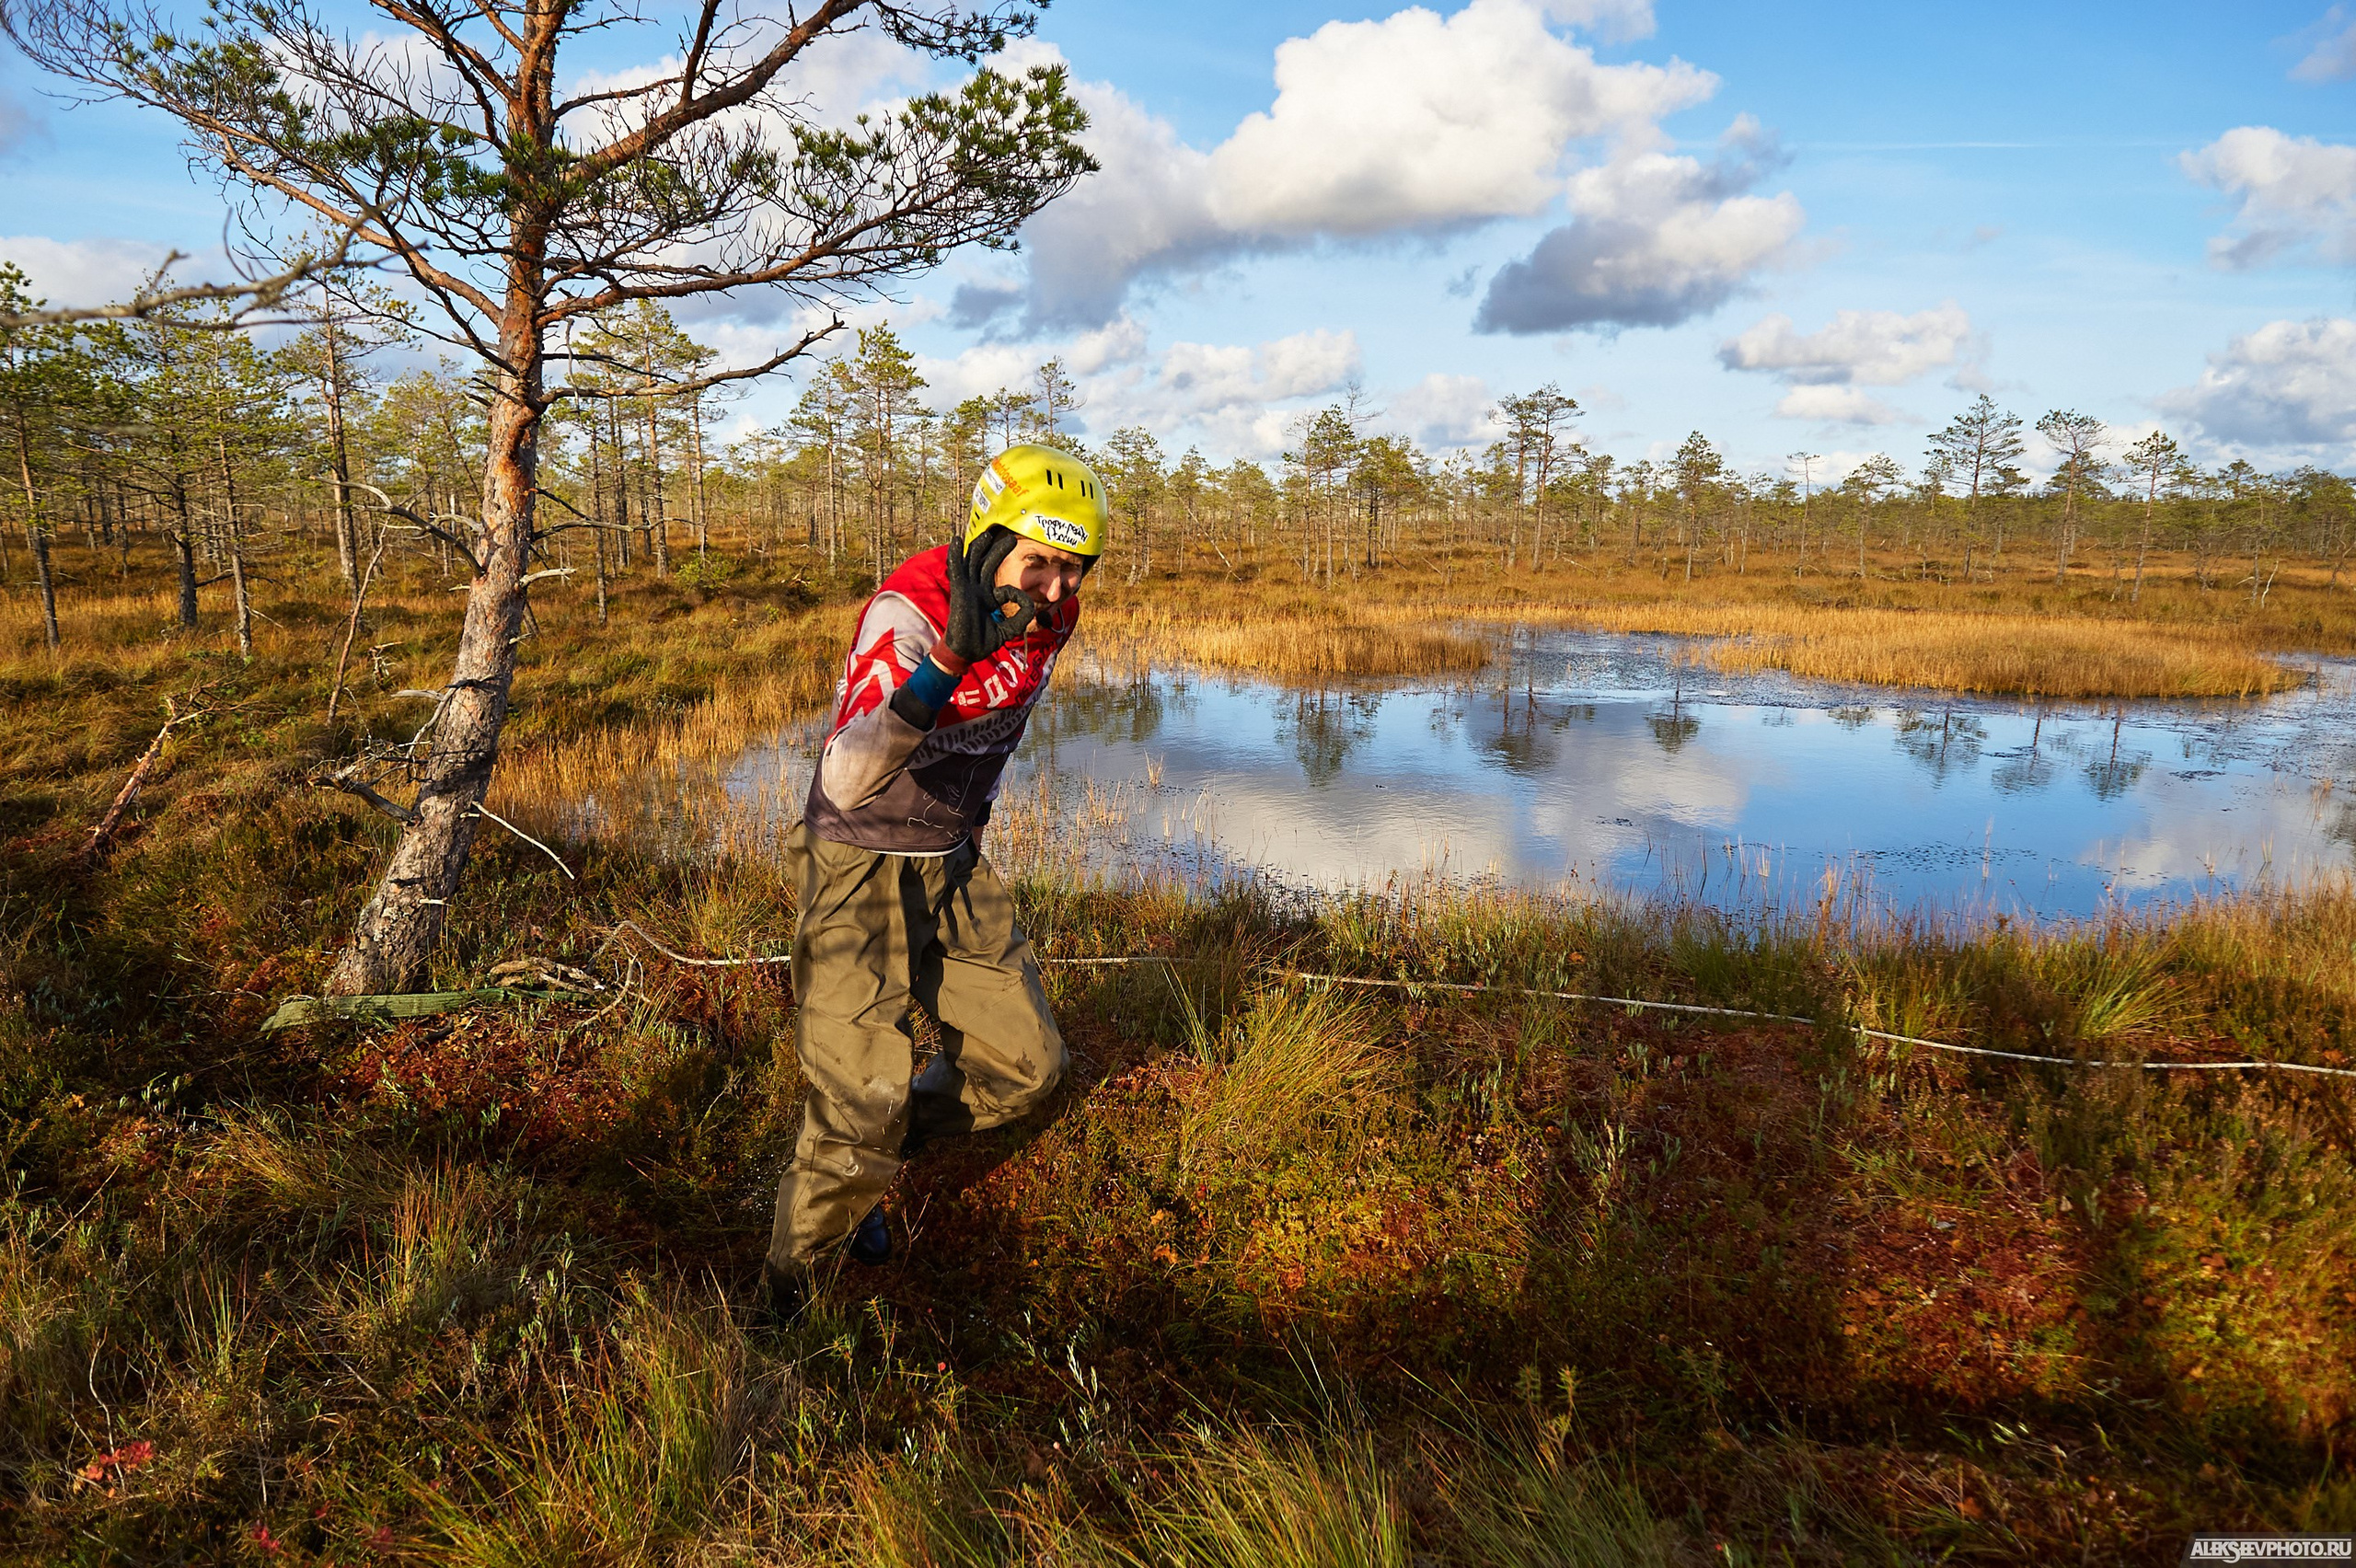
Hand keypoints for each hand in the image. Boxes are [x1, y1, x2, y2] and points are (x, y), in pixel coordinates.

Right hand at [941, 525, 1036, 666]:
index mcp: (989, 599)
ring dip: (979, 548)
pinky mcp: (959, 590)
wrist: (965, 652)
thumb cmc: (982, 643)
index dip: (1018, 596)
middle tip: (1012, 539)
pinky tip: (956, 541)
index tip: (1026, 605)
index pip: (1007, 589)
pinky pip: (957, 569)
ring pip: (974, 563)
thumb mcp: (1008, 629)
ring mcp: (968, 589)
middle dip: (999, 552)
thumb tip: (1031, 604)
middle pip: (988, 566)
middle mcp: (978, 591)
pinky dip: (956, 555)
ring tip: (987, 534)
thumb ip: (1021, 617)